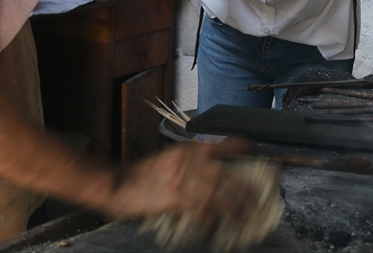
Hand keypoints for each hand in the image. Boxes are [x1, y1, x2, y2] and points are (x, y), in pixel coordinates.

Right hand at [105, 140, 256, 231]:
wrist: (115, 183)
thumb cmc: (139, 174)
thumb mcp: (166, 159)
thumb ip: (186, 161)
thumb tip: (207, 168)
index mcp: (185, 150)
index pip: (219, 145)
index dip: (237, 147)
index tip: (251, 149)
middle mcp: (188, 162)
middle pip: (226, 174)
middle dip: (244, 187)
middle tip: (257, 196)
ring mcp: (183, 180)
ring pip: (218, 194)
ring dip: (234, 207)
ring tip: (244, 216)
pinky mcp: (175, 198)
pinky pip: (200, 210)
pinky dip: (210, 220)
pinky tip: (214, 227)